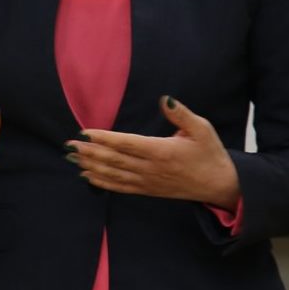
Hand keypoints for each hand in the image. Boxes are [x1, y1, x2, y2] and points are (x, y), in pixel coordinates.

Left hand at [68, 96, 240, 206]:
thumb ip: (181, 115)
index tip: (84, 132)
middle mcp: (151, 168)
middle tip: (69, 145)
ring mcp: (148, 181)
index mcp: (162, 151)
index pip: (127, 143)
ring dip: (91, 166)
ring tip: (72, 158)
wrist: (219, 185)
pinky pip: (120, 187)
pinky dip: (102, 182)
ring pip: (114, 174)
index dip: (104, 138)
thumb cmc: (210, 154)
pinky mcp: (148, 190)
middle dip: (90, 152)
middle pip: (114, 159)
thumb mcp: (202, 129)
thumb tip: (165, 99)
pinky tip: (87, 176)